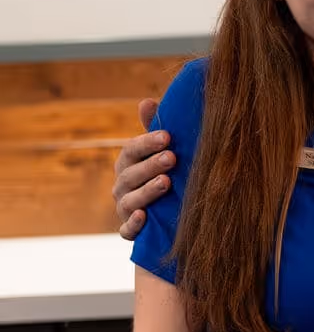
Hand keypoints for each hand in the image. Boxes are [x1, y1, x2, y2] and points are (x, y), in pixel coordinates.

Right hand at [112, 98, 174, 240]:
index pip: (131, 150)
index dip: (147, 142)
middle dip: (151, 165)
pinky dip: (133, 225)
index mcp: (128, 163)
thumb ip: (154, 127)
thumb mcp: (161, 148)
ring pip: (129, 201)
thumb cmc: (164, 169)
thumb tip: (146, 101)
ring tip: (166, 182)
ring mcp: (124, 208)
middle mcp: (122, 185)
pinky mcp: (130, 229)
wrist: (167, 206)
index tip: (167, 136)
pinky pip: (126, 230)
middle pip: (131, 175)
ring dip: (146, 192)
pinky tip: (144, 216)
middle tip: (172, 158)